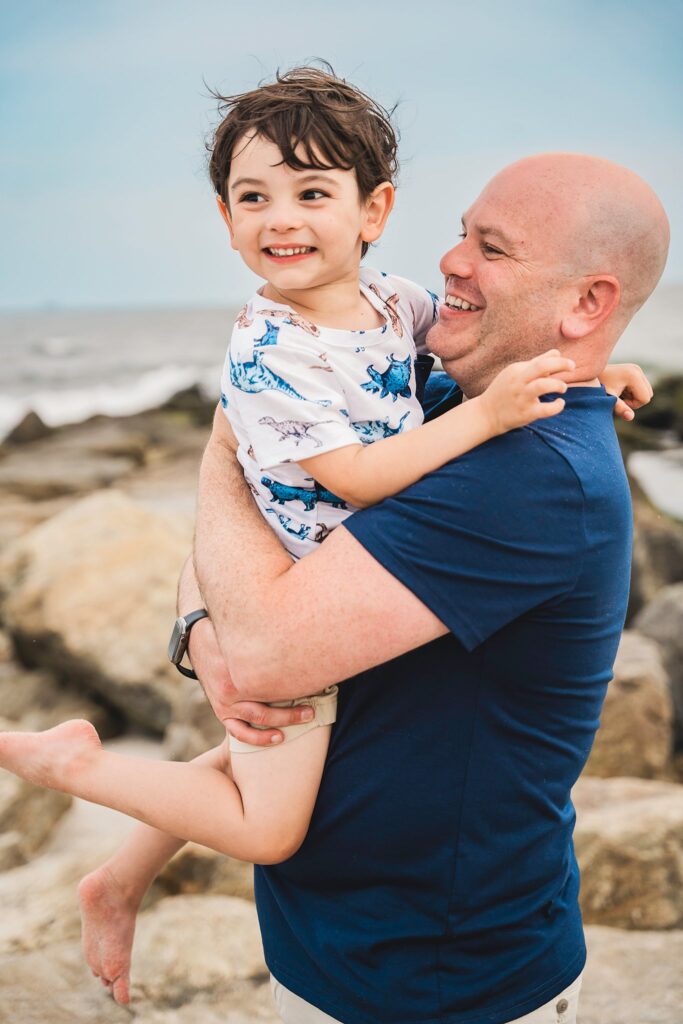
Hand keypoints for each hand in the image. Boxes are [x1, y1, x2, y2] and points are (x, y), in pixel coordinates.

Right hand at [188, 617, 312, 746]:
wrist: (197, 639)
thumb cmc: (225, 634)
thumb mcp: (240, 633)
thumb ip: (260, 640)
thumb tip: (292, 634)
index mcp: (237, 673)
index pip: (270, 685)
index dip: (293, 689)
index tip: (314, 690)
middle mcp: (230, 691)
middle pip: (266, 706)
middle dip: (291, 711)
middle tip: (311, 711)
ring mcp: (224, 703)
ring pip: (256, 720)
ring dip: (280, 723)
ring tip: (301, 722)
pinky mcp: (221, 711)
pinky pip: (239, 731)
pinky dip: (257, 738)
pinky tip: (276, 738)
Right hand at [478, 350, 575, 434]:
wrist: (484, 414)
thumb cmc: (503, 392)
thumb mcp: (516, 373)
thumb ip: (537, 363)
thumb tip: (557, 352)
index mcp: (516, 370)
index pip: (542, 360)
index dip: (558, 361)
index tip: (568, 365)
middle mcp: (518, 382)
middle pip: (541, 366)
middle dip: (561, 364)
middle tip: (572, 367)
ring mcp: (521, 398)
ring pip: (542, 386)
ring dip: (558, 385)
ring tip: (562, 388)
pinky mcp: (525, 414)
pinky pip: (545, 409)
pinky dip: (557, 406)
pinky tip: (559, 403)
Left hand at [600, 363, 652, 420]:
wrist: (588, 376)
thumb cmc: (597, 388)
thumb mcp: (608, 399)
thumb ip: (620, 409)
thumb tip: (630, 417)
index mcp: (633, 375)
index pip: (645, 399)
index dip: (633, 405)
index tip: (619, 401)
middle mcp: (637, 370)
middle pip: (648, 395)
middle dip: (634, 401)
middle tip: (618, 398)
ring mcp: (636, 369)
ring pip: (646, 392)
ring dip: (633, 397)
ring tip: (618, 393)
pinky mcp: (634, 370)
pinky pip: (641, 388)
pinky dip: (632, 392)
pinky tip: (620, 389)